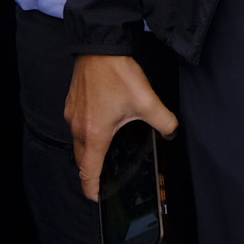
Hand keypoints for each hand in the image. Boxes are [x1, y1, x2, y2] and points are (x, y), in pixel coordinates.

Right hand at [67, 54, 179, 201]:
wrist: (100, 45)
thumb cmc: (118, 74)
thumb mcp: (147, 101)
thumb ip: (164, 122)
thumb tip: (172, 133)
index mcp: (94, 135)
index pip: (88, 172)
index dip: (92, 188)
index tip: (97, 198)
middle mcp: (78, 128)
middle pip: (82, 160)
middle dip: (92, 172)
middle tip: (105, 178)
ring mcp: (72, 114)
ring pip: (78, 142)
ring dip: (89, 151)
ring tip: (105, 154)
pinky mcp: (72, 102)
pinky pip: (77, 126)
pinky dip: (86, 133)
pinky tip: (102, 126)